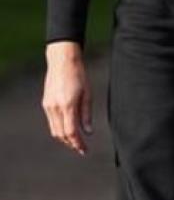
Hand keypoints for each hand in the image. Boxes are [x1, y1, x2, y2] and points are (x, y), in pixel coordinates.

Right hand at [42, 41, 91, 155]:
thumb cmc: (79, 76)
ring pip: (54, 130)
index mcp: (68, 105)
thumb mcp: (88, 94)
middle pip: (61, 134)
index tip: (85, 150)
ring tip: (76, 142)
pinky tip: (68, 130)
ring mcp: (48, 106)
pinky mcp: (46, 103)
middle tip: (81, 149)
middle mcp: (55, 108)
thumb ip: (87, 114)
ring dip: (64, 138)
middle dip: (71, 144)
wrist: (62, 62)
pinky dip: (59, 129)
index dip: (78, 143)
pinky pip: (52, 122)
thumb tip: (88, 132)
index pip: (71, 132)